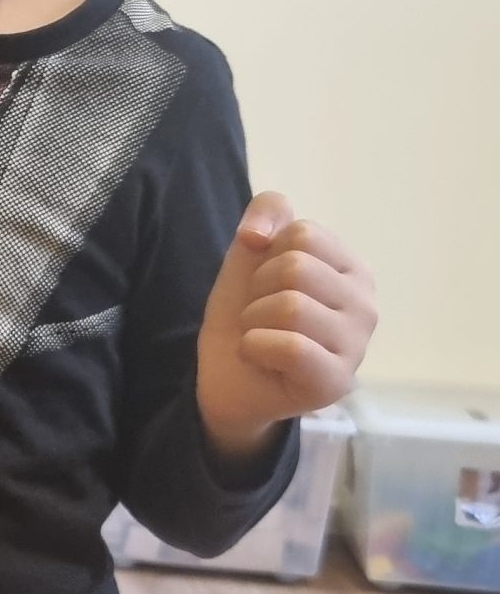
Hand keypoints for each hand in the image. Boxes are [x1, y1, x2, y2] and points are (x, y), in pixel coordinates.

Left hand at [197, 191, 376, 459]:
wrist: (226, 375)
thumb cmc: (249, 313)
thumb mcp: (251, 251)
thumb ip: (267, 211)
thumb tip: (259, 233)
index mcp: (354, 271)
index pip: (303, 234)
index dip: (267, 257)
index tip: (267, 285)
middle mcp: (366, 306)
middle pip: (297, 267)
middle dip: (258, 290)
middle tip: (260, 316)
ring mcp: (357, 347)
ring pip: (291, 307)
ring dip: (253, 321)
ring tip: (260, 337)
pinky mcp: (336, 382)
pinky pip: (291, 348)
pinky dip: (255, 346)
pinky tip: (259, 357)